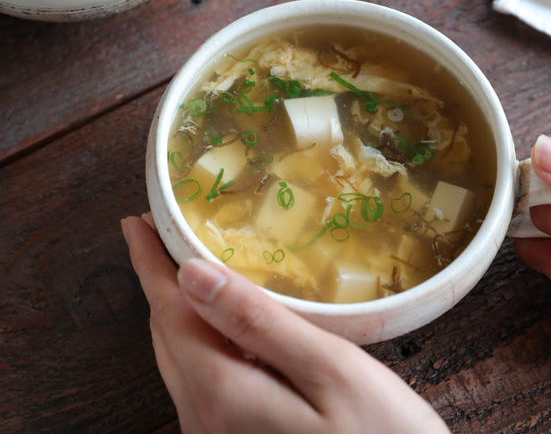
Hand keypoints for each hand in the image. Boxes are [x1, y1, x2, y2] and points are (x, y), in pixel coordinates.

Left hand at [121, 215, 449, 433]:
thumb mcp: (329, 370)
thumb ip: (258, 324)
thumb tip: (193, 276)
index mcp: (222, 395)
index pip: (169, 312)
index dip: (150, 263)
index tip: (135, 222)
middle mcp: (205, 423)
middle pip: (167, 335)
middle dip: (159, 281)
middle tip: (162, 233)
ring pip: (181, 357)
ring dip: (178, 308)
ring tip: (185, 265)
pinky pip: (201, 377)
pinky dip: (201, 337)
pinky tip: (220, 319)